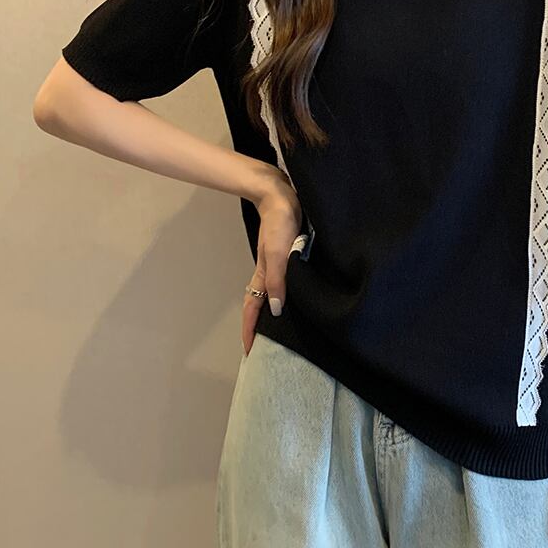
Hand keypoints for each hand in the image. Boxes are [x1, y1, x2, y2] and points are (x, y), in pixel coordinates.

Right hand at [241, 168, 302, 355]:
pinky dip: (287, 295)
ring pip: (274, 295)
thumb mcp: (279, 253)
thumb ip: (278, 280)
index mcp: (264, 274)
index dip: (250, 330)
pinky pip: (286, 282)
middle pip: (262, 305)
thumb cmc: (280, 222)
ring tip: (282, 331)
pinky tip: (297, 299)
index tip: (250, 353)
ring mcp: (279, 264)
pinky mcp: (289, 255)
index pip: (253, 309)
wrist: (283, 194)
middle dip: (261, 327)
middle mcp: (270, 272)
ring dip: (274, 313)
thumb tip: (277, 310)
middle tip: (267, 348)